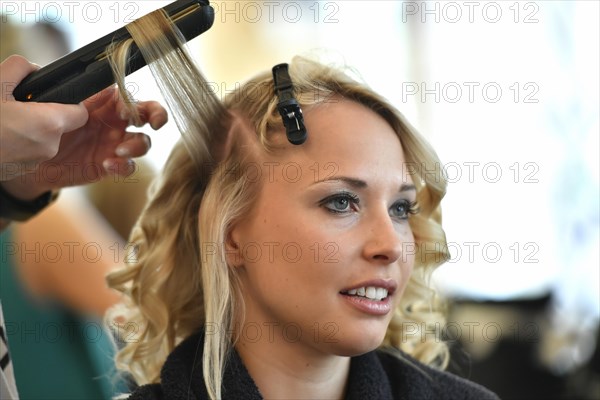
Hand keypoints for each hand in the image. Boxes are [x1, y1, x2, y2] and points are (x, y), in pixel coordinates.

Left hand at [0, 55, 167, 199]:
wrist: (18, 162)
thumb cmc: (26, 128)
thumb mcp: (40, 108)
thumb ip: (67, 104)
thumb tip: (88, 105)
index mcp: (97, 101)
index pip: (126, 94)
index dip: (133, 100)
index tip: (123, 110)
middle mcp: (109, 121)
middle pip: (145, 114)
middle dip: (156, 115)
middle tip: (153, 124)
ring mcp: (110, 145)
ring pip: (142, 142)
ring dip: (138, 145)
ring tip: (119, 150)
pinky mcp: (106, 166)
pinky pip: (128, 167)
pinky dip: (124, 166)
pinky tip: (109, 165)